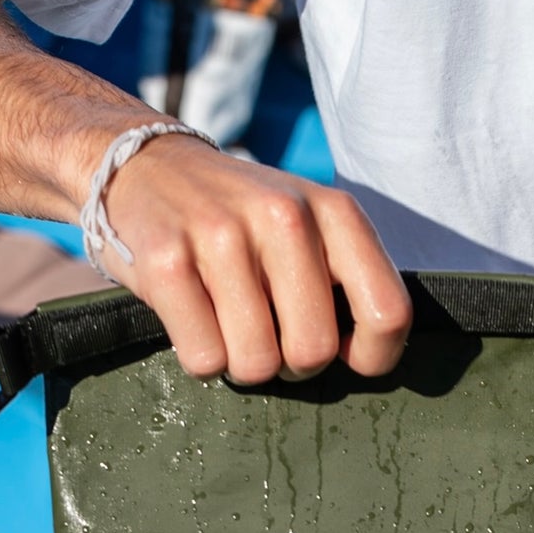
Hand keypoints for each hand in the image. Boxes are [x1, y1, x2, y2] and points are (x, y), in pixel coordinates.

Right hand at [97, 135, 412, 383]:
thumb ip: (349, 279)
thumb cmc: (241, 220)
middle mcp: (283, 216)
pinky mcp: (165, 261)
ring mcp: (221, 235)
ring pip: (256, 363)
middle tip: (271, 335)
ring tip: (230, 324)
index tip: (347, 355)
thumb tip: (368, 357)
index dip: (372, 357)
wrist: (145, 167)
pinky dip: (201, 358)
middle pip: (314, 352)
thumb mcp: (309, 225)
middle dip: (292, 365)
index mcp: (333, 211)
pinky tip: (196, 319)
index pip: (387, 313)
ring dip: (242, 363)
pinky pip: (204, 358)